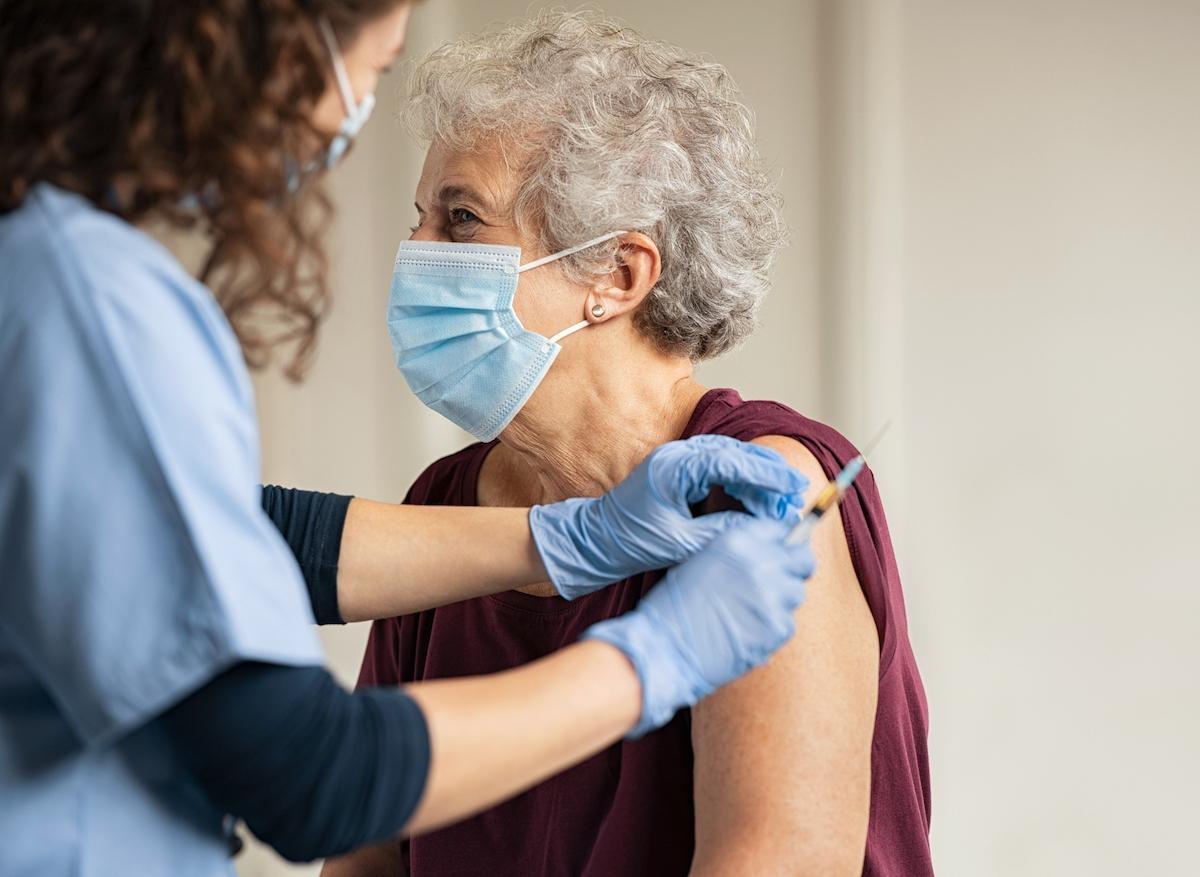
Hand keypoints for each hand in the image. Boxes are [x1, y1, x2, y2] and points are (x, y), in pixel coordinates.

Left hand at [529, 435, 807, 598]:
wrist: (595, 541)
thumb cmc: (630, 542)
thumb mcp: (681, 543)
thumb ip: (721, 532)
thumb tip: (761, 528)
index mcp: (674, 468)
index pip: (731, 462)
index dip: (766, 474)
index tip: (793, 486)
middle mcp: (676, 456)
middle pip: (735, 454)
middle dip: (768, 474)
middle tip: (796, 493)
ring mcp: (677, 460)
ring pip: (729, 459)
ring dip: (756, 477)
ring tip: (782, 499)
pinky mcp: (678, 471)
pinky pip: (718, 468)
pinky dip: (740, 481)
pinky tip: (756, 499)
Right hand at [582, 517, 814, 736]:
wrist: (665, 647)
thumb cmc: (674, 607)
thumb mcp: (702, 561)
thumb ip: (738, 554)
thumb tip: (770, 554)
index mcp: (738, 541)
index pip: (781, 530)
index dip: (782, 544)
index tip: (780, 555)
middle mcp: (761, 563)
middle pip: (803, 559)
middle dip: (795, 568)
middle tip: (780, 582)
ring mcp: (773, 596)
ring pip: (796, 593)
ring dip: (780, 601)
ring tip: (750, 613)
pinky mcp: (778, 627)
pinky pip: (788, 623)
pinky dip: (772, 629)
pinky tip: (747, 632)